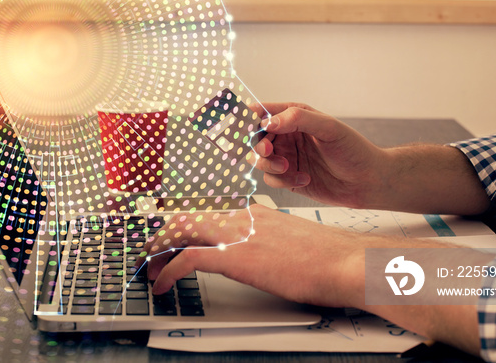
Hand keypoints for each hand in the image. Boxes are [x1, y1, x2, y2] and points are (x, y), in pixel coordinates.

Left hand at [141, 205, 364, 305]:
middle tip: (153, 250)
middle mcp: (242, 217)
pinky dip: (167, 271)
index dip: (187, 224)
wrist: (345, 262)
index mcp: (257, 213)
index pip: (210, 211)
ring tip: (150, 268)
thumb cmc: (330, 258)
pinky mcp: (233, 255)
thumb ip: (273, 243)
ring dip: (159, 250)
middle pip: (189, 217)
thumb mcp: (294, 243)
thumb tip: (266, 255)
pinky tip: (162, 284)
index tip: (176, 235)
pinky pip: (186, 259)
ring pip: (181, 231)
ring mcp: (236, 233)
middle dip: (165, 234)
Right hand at [250, 103, 386, 207]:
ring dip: (269, 165)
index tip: (245, 128)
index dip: (249, 119)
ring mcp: (287, 157)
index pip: (262, 112)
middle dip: (258, 146)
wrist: (368, 181)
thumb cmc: (353, 150)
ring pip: (259, 160)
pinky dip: (283, 181)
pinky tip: (305, 179)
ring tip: (288, 168)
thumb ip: (298, 120)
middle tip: (269, 152)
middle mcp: (287, 135)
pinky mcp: (288, 178)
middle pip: (255, 138)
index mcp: (294, 116)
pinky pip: (271, 179)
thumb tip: (268, 122)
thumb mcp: (329, 128)